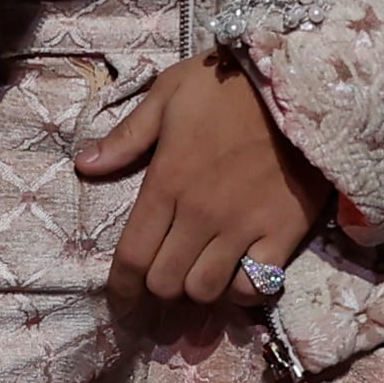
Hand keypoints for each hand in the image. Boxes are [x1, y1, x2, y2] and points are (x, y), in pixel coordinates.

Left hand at [79, 50, 337, 303]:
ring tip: (200, 275)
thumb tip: (84, 166)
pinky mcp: (283, 231)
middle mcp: (200, 214)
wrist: (299, 80)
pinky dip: (244, 289)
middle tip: (166, 278)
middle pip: (166, 282)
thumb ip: (126, 137)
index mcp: (166, 182)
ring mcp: (244, 226)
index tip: (122, 302)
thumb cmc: (228, 85)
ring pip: (207, 290)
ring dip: (198, 290)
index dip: (122, 289)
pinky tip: (240, 273)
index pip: (132, 257)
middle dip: (158, 288)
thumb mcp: (168, 95)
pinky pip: (256, 284)